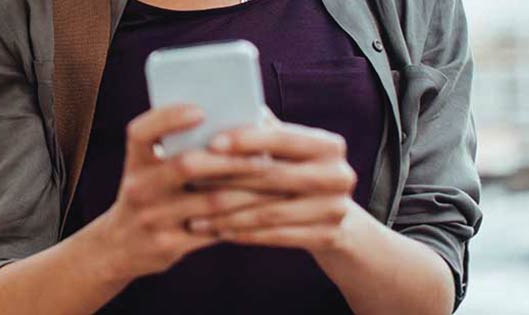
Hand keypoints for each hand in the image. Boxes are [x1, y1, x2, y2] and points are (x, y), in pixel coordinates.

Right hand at [78, 105, 274, 279]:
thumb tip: (233, 123)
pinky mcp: (169, 245)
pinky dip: (242, 218)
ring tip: (276, 183)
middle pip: (186, 165)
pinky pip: (215, 230)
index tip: (201, 111)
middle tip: (264, 155)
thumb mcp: (147, 171)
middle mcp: (139, 189)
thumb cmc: (149, 196)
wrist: (119, 247)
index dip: (169, 118)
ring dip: (249, 191)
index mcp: (135, 162)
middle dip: (231, 159)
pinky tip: (263, 209)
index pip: (142, 132)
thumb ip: (175, 148)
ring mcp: (153, 219)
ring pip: (211, 201)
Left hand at [198, 121, 374, 253]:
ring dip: (227, 215)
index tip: (211, 143)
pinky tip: (217, 232)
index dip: (246, 140)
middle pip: (274, 177)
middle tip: (190, 181)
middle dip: (228, 179)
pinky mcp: (328, 237)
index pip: (283, 138)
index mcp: (329, 145)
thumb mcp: (286, 150)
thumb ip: (261, 131)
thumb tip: (218, 106)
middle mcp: (339, 175)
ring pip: (271, 212)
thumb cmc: (295, 172)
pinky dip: (244, 234)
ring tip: (194, 215)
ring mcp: (336, 209)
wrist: (333, 216)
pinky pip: (276, 236)